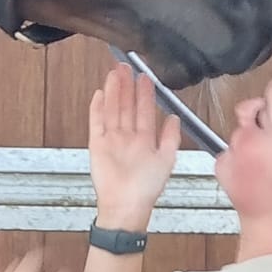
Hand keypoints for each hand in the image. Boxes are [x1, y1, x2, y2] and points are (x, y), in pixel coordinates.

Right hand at [89, 64, 181, 227]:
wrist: (126, 205)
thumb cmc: (146, 188)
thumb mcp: (166, 159)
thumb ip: (170, 137)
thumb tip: (174, 117)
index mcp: (145, 140)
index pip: (144, 110)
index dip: (145, 93)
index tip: (145, 76)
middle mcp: (128, 137)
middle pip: (127, 106)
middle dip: (127, 85)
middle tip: (127, 66)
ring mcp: (112, 140)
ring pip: (113, 109)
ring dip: (114, 91)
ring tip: (115, 72)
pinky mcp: (97, 145)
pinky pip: (97, 122)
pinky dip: (97, 108)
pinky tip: (100, 94)